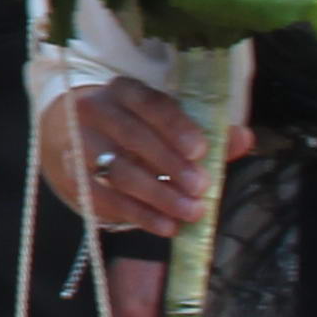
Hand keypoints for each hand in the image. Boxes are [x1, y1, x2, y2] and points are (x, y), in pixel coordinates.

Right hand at [40, 77, 225, 227]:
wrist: (80, 138)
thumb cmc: (138, 130)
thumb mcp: (168, 123)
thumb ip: (207, 133)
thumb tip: (244, 138)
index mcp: (124, 90)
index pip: (149, 103)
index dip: (175, 127)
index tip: (201, 151)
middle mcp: (96, 111)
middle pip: (133, 138)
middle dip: (171, 166)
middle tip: (201, 188)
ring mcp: (79, 145)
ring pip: (119, 172)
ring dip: (159, 195)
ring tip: (191, 211)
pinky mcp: (73, 177)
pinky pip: (106, 200)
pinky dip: (140, 216)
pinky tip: (167, 226)